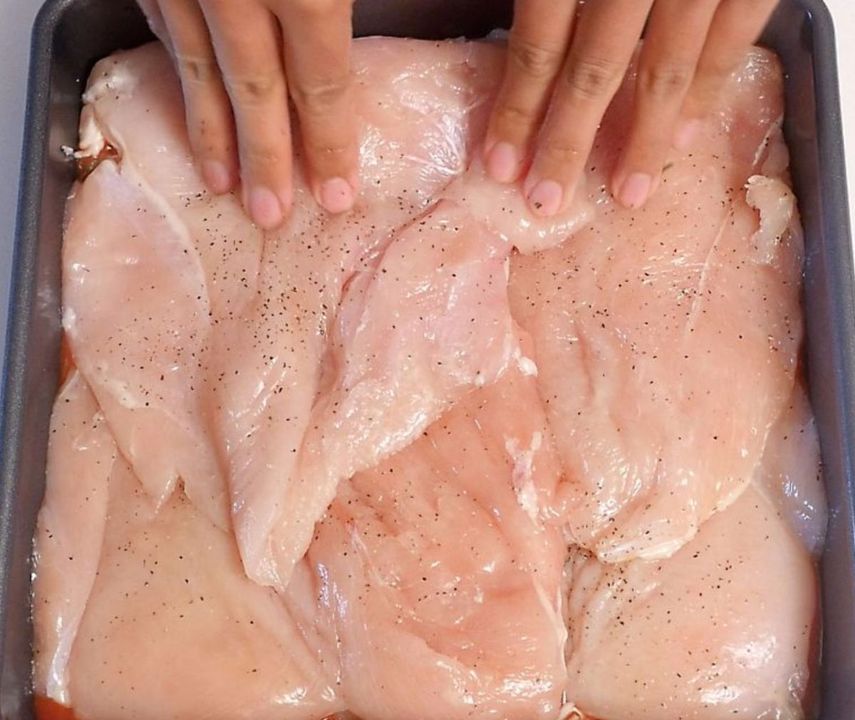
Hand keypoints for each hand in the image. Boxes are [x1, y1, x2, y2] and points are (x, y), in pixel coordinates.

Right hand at [137, 0, 357, 227]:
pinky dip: (180, 66)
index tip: (336, 194)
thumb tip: (371, 48)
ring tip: (219, 182)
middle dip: (265, 161)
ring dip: (210, 132)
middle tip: (269, 214)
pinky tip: (189, 96)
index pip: (321, 86)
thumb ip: (352, 6)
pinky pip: (165, 24)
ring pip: (199, 69)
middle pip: (257, 94)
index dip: (329, 145)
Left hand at [484, 0, 778, 214]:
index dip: (517, 109)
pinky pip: (735, 31)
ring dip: (643, 136)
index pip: (538, 43)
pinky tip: (687, 133)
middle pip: (595, 70)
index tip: (499, 165)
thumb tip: (518, 31)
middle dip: (568, 144)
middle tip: (547, 203)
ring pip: (666, 64)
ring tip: (625, 191)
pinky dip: (711, 85)